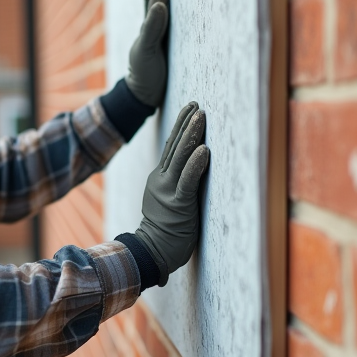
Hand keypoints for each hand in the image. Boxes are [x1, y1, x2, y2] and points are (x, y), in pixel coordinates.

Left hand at [125, 0, 170, 107]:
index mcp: (147, 27)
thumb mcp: (146, 51)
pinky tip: (174, 7)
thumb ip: (152, 29)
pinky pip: (170, 24)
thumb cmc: (143, 74)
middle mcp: (153, 29)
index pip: (153, 0)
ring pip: (162, 10)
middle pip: (155, 0)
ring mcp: (159, 38)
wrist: (143, 96)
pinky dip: (171, 11)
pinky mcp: (167, 47)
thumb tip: (160, 4)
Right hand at [133, 102, 209, 285]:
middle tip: (197, 104)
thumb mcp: (168, 201)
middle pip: (175, 146)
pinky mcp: (177, 204)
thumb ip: (177, 183)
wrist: (152, 252)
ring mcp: (167, 191)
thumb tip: (194, 166)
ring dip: (192, 135)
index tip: (191, 108)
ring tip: (201, 116)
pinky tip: (204, 149)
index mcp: (159, 178)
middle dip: (186, 123)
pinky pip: (187, 180)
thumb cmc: (165, 231)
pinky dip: (196, 164)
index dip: (181, 126)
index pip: (172, 148)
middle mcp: (160, 180)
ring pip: (180, 158)